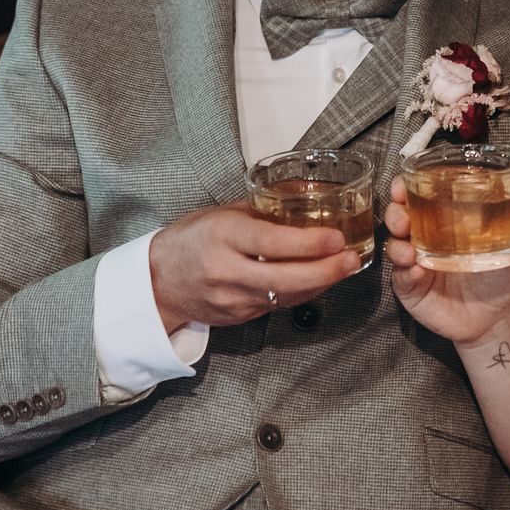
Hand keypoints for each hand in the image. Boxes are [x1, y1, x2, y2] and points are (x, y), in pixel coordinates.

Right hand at [150, 202, 364, 331]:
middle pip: (283, 280)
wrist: (158, 281)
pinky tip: (319, 280)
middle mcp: (226, 270)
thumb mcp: (222, 213)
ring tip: (345, 267)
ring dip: (320, 284)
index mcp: (221, 236)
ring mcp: (232, 299)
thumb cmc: (192, 239)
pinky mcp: (239, 317)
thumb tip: (308, 192)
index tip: (335, 238)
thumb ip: (264, 209)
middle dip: (324, 272)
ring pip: (285, 297)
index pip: (269, 242)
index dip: (307, 243)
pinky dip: (303, 293)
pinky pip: (278, 306)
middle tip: (351, 259)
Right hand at [383, 178, 509, 345]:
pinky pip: (402, 277)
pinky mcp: (411, 288)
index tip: (404, 182)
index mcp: (445, 221)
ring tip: (408, 248)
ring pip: (394, 245)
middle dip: (395, 210)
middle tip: (403, 214)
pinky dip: (406, 272)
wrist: (495, 318)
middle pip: (399, 215)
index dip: (407, 186)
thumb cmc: (501, 276)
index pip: (419, 195)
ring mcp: (415, 263)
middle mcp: (425, 237)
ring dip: (396, 242)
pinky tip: (416, 270)